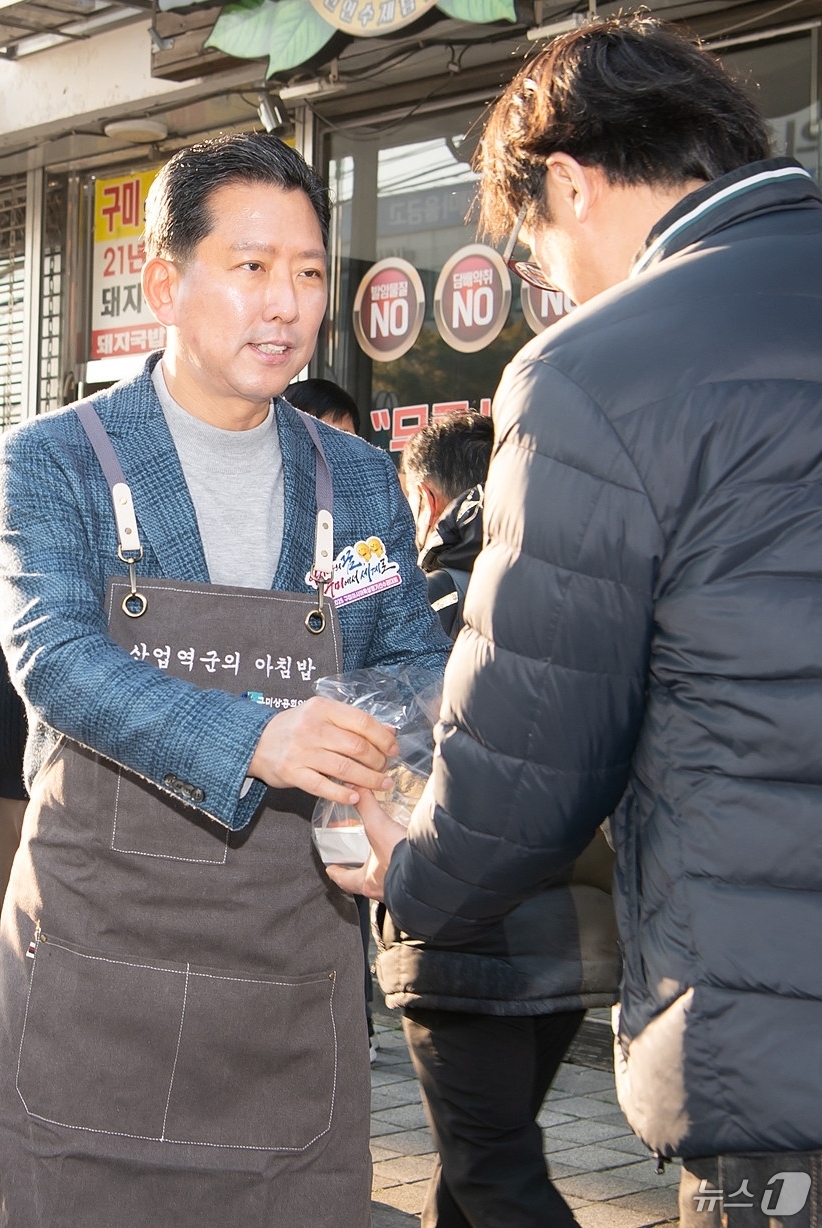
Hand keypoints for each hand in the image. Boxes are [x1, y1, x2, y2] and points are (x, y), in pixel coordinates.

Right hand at [248, 696, 398, 803]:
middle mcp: (312, 728)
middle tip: (385, 769)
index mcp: (322, 708)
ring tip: (381, 784)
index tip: (393, 749)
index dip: (383, 738)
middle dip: (378, 761)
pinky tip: (356, 797)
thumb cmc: (295, 728)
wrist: (256, 743)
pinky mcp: (292, 773)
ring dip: (368, 779)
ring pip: (344, 768)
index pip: (362, 722)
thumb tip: (390, 731)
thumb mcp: (323, 715)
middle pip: (357, 746)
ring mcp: (301, 752)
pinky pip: (323, 786)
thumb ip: (354, 722)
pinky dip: (342, 794)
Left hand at [325, 790, 406, 899]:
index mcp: (367, 882)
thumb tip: (356, 788)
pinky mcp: (416, 885)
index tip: (331, 868)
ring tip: (383, 858)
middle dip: (359, 872)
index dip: (336, 872)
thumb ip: (366, 805)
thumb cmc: (401, 856)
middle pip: (364, 884)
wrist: (431, 867)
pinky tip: (407, 859)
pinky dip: (402, 870)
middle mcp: (382, 890)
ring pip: (384, 884)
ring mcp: (399, 890)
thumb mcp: (378, 825)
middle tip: (356, 862)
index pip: (345, 880)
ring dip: (381, 872)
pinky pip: (404, 880)